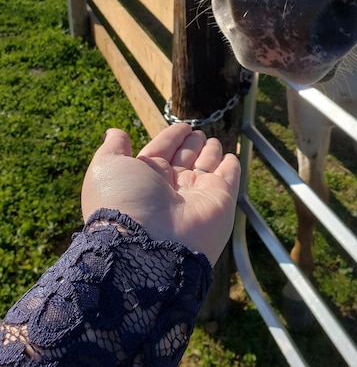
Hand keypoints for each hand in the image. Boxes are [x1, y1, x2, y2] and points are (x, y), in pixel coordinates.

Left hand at [81, 123, 240, 265]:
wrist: (147, 246)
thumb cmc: (123, 202)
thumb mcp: (106, 167)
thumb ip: (113, 147)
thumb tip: (114, 132)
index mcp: (145, 179)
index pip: (162, 151)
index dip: (171, 138)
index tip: (182, 127)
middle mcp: (171, 188)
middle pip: (185, 159)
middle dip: (192, 145)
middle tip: (198, 133)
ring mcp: (197, 195)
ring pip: (207, 167)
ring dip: (211, 152)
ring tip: (213, 140)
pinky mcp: (221, 201)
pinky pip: (229, 178)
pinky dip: (231, 167)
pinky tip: (231, 157)